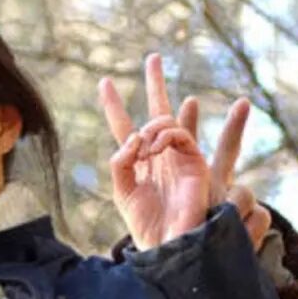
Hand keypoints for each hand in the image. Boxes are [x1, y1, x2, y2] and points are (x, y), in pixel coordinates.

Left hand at [100, 53, 272, 250]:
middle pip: (156, 110)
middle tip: (153, 57)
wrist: (168, 241)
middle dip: (154, 83)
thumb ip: (120, 162)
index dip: (114, 106)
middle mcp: (158, 154)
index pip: (124, 127)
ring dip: (150, 129)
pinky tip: (153, 150)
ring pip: (165, 121)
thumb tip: (133, 138)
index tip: (103, 83)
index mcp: (137, 162)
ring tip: (145, 150)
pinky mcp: (194, 160)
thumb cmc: (144, 222)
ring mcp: (178, 155)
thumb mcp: (122, 191)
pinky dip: (163, 135)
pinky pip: (177, 133)